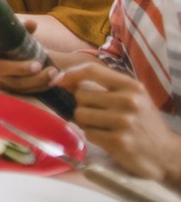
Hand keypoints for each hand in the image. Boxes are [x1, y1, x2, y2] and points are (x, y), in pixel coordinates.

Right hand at [0, 18, 58, 93]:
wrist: (15, 52)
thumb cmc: (13, 38)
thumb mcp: (17, 29)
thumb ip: (24, 26)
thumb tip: (31, 24)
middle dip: (19, 68)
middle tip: (38, 65)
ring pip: (11, 82)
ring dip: (33, 80)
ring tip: (52, 72)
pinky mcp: (6, 86)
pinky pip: (20, 90)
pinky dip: (37, 87)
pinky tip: (50, 81)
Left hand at [57, 62, 180, 183]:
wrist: (166, 154)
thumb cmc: (144, 123)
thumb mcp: (132, 98)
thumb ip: (103, 87)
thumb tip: (64, 79)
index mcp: (132, 86)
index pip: (92, 70)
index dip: (70, 73)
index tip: (58, 80)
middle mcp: (129, 101)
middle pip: (81, 95)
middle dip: (84, 105)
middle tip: (99, 115)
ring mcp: (124, 122)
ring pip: (80, 114)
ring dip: (86, 122)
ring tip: (103, 127)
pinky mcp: (118, 142)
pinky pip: (88, 133)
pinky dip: (93, 136)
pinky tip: (108, 139)